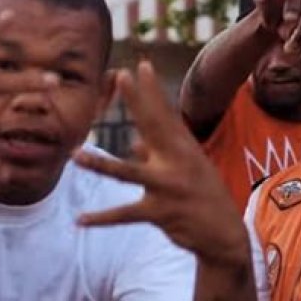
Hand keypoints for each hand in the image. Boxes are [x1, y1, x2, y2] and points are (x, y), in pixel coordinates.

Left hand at [73, 60, 245, 265]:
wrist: (225, 235)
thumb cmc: (203, 196)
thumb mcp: (185, 170)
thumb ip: (156, 155)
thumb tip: (133, 144)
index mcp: (182, 149)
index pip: (165, 114)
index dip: (152, 90)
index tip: (142, 65)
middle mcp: (176, 162)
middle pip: (152, 127)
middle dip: (136, 101)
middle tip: (121, 76)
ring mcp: (168, 187)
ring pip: (127, 173)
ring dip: (100, 165)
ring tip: (75, 155)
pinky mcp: (161, 212)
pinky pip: (124, 214)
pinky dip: (101, 218)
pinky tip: (79, 220)